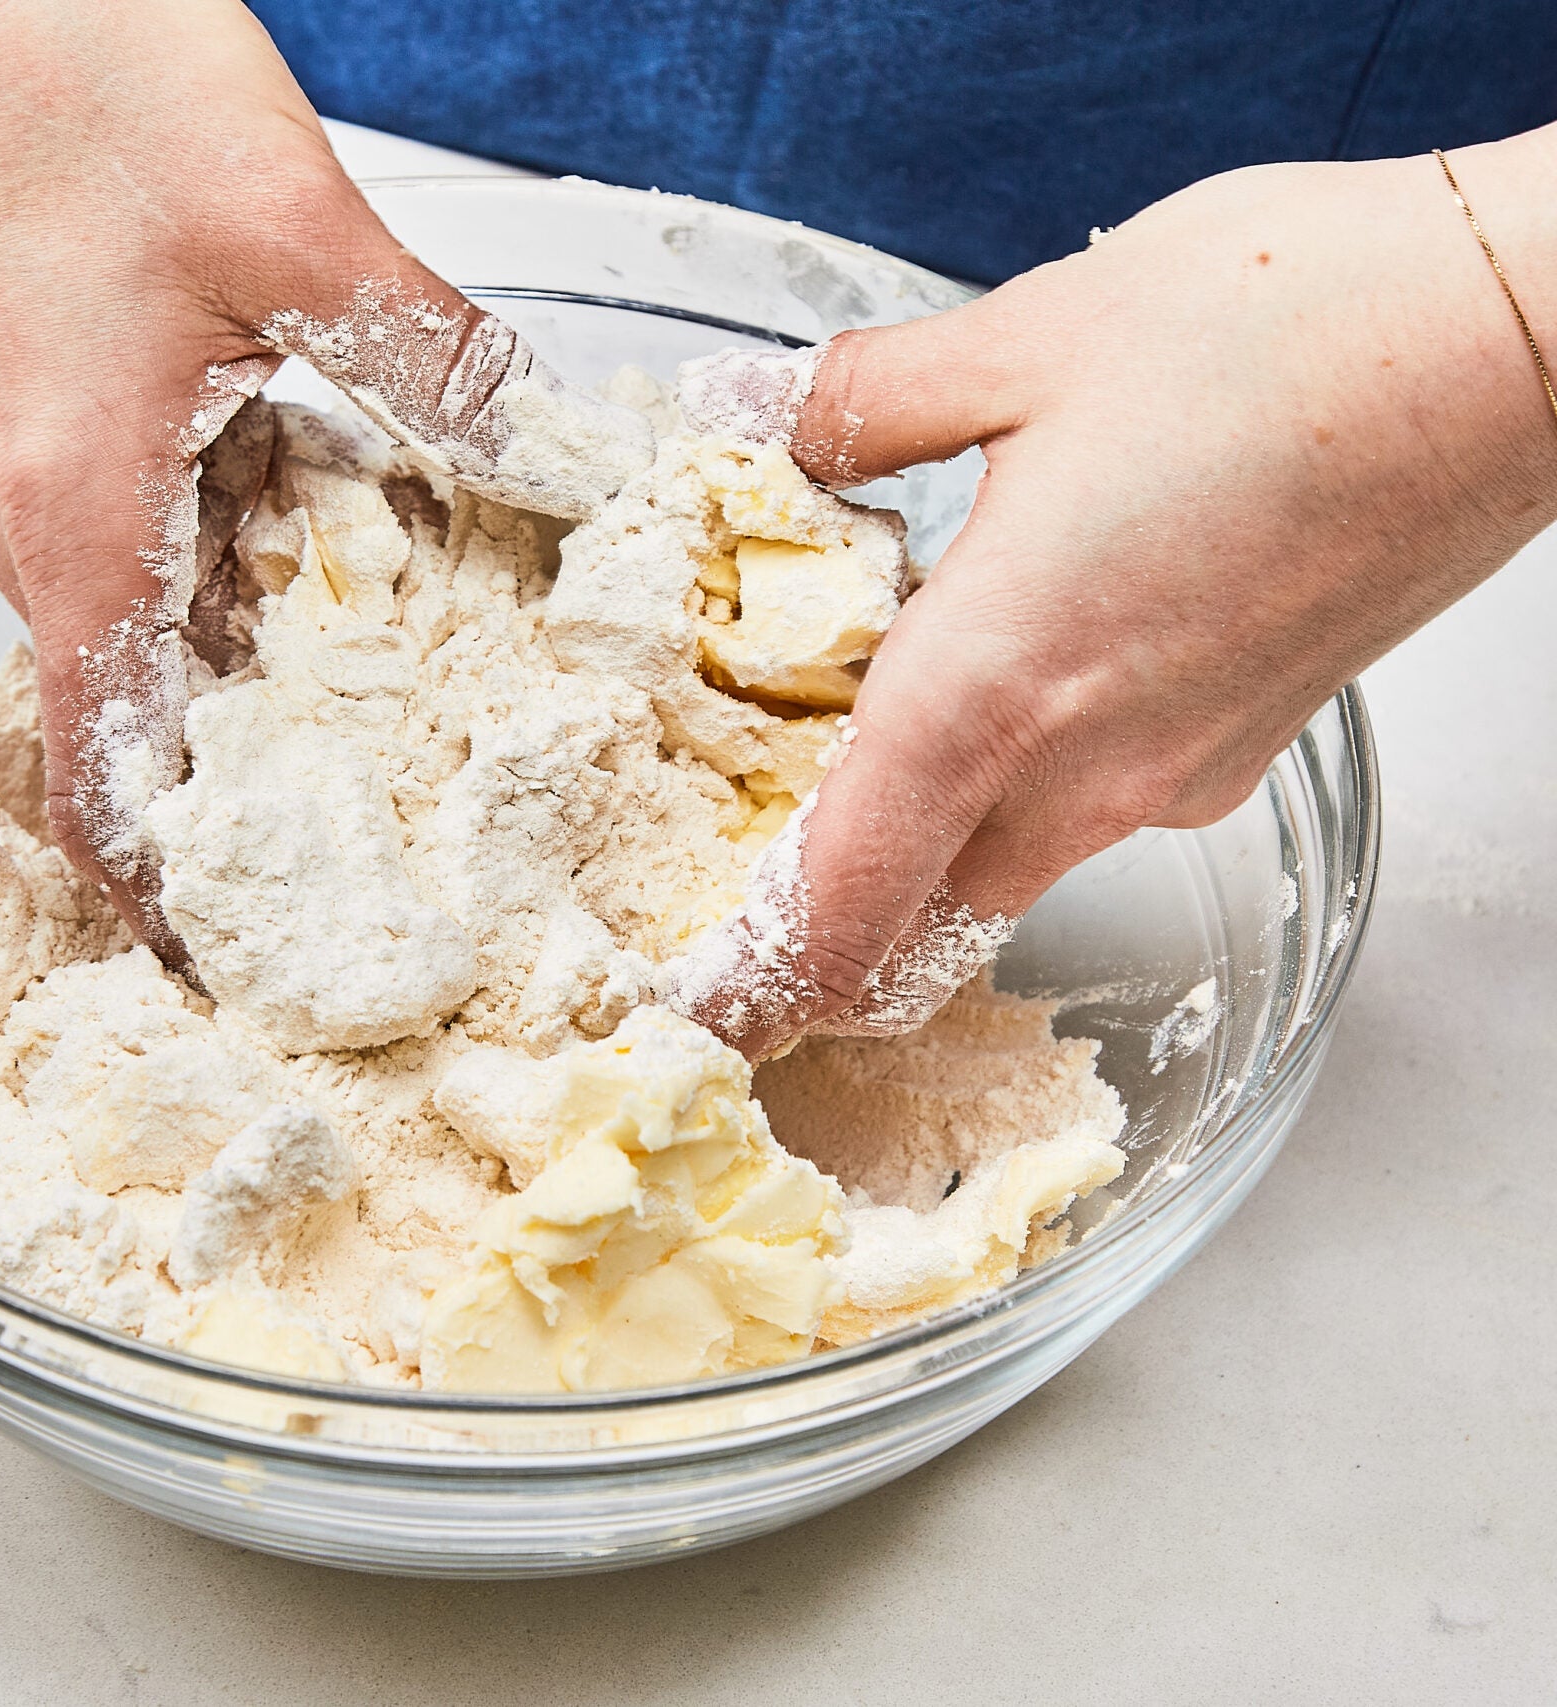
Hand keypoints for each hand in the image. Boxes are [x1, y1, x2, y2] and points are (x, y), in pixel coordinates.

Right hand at [0, 0, 648, 960]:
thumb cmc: (70, 83)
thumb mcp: (291, 228)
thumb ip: (431, 366)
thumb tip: (559, 466)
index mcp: (74, 531)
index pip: (111, 792)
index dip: (185, 913)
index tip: (276, 994)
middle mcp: (37, 536)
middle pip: (151, 733)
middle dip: (275, 807)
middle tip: (425, 857)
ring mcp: (40, 483)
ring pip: (165, 639)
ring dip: (274, 683)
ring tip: (426, 719)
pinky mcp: (63, 425)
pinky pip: (162, 553)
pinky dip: (255, 578)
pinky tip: (363, 542)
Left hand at [670, 130, 1556, 1058]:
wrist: (1526, 333)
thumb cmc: (1302, 326)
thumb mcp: (1022, 340)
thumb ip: (858, 402)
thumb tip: (759, 415)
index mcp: (990, 687)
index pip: (835, 904)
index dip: (749, 982)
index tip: (691, 1016)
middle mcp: (1086, 768)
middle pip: (915, 907)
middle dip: (829, 905)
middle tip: (742, 843)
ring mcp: (1181, 770)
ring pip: (1009, 858)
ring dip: (929, 829)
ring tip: (866, 726)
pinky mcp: (1249, 742)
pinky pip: (1096, 803)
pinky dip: (1028, 774)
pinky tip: (1018, 657)